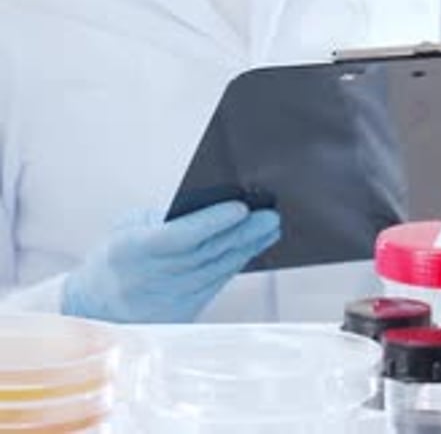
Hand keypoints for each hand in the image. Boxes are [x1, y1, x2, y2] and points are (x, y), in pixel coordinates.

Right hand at [62, 201, 279, 322]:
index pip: (180, 235)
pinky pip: (215, 285)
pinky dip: (234, 265)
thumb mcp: (126, 228)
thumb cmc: (115, 258)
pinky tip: (250, 249)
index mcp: (132, 250)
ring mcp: (168, 300)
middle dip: (242, 233)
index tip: (240, 206)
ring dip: (246, 248)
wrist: (95, 306)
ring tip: (269, 228)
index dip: (212, 221)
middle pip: (207, 253)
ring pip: (217, 270)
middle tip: (269, 215)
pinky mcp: (182, 315)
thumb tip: (205, 202)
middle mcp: (152, 277)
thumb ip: (161, 217)